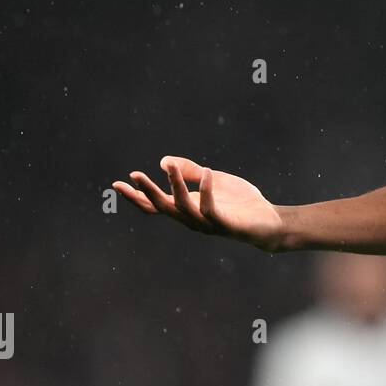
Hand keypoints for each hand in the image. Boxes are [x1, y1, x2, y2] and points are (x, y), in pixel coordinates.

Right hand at [112, 155, 285, 251]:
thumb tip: (164, 161)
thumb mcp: (213, 180)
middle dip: (146, 192)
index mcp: (185, 208)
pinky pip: (211, 209)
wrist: (268, 222)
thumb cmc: (239, 203)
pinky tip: (209, 173)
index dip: (135, 195)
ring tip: (169, 167)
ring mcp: (206, 223)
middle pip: (161, 207)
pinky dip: (208, 190)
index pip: (154, 204)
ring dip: (175, 186)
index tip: (116, 183)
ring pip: (183, 207)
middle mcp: (191, 218)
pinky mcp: (224, 224)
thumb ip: (190, 171)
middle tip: (134, 175)